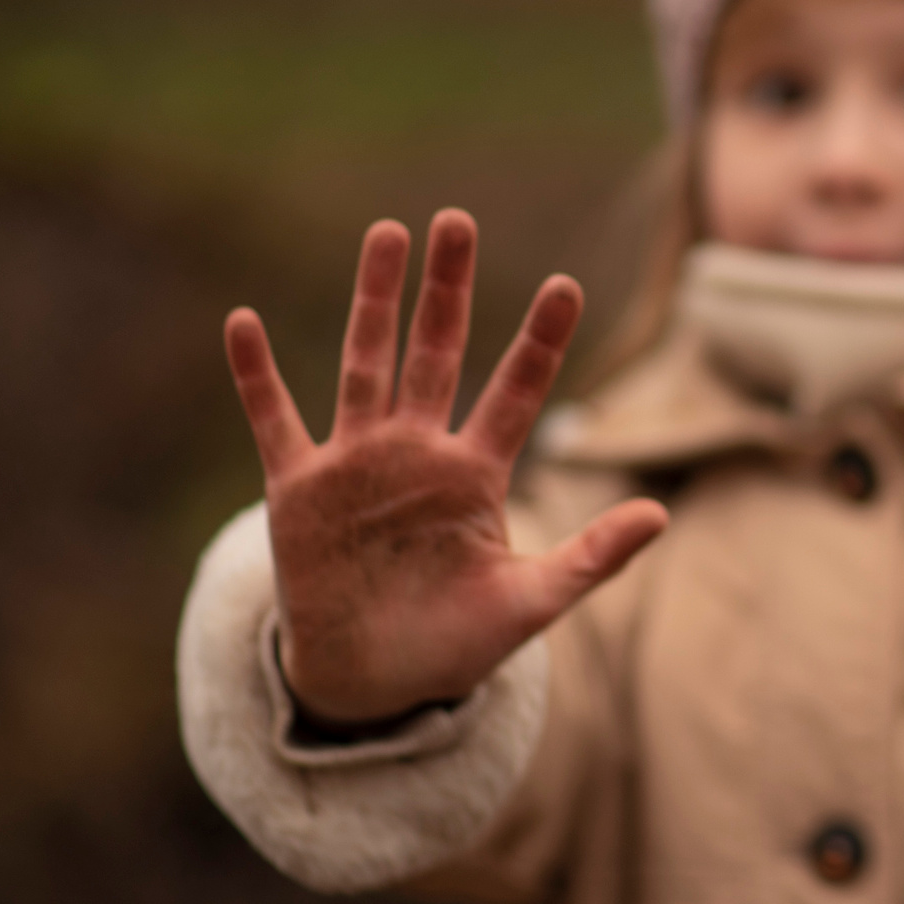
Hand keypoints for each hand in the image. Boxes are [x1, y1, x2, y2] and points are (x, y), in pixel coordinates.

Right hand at [223, 210, 666, 723]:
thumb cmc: (456, 642)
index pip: (515, 391)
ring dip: (373, 301)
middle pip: (437, 353)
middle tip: (456, 219)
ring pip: (365, 363)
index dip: (539, 341)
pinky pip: (276, 419)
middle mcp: (418, 452)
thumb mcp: (531, 604)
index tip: (566, 285)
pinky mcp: (300, 488)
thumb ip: (592, 558)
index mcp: (477, 473)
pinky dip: (257, 374)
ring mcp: (356, 462)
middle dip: (448, 290)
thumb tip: (662, 517)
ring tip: (387, 232)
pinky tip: (242, 320)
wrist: (374, 684)